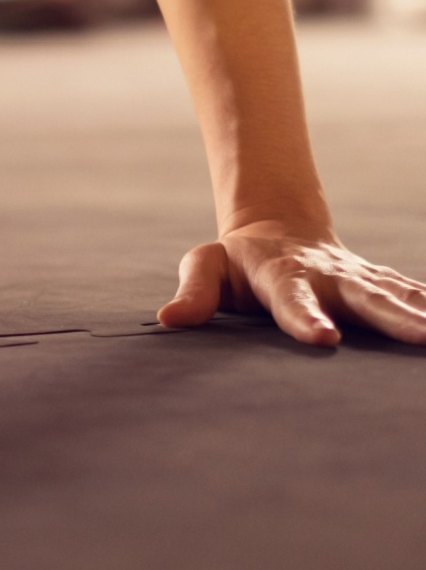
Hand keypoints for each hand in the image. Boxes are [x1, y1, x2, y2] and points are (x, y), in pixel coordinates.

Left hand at [158, 220, 425, 346]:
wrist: (277, 230)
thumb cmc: (236, 262)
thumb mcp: (206, 266)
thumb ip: (194, 293)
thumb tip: (168, 320)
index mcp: (282, 275)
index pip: (293, 299)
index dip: (306, 318)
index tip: (323, 338)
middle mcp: (328, 276)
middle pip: (364, 298)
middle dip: (395, 319)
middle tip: (424, 339)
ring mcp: (358, 279)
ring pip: (398, 296)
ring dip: (425, 315)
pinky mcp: (379, 284)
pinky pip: (414, 295)